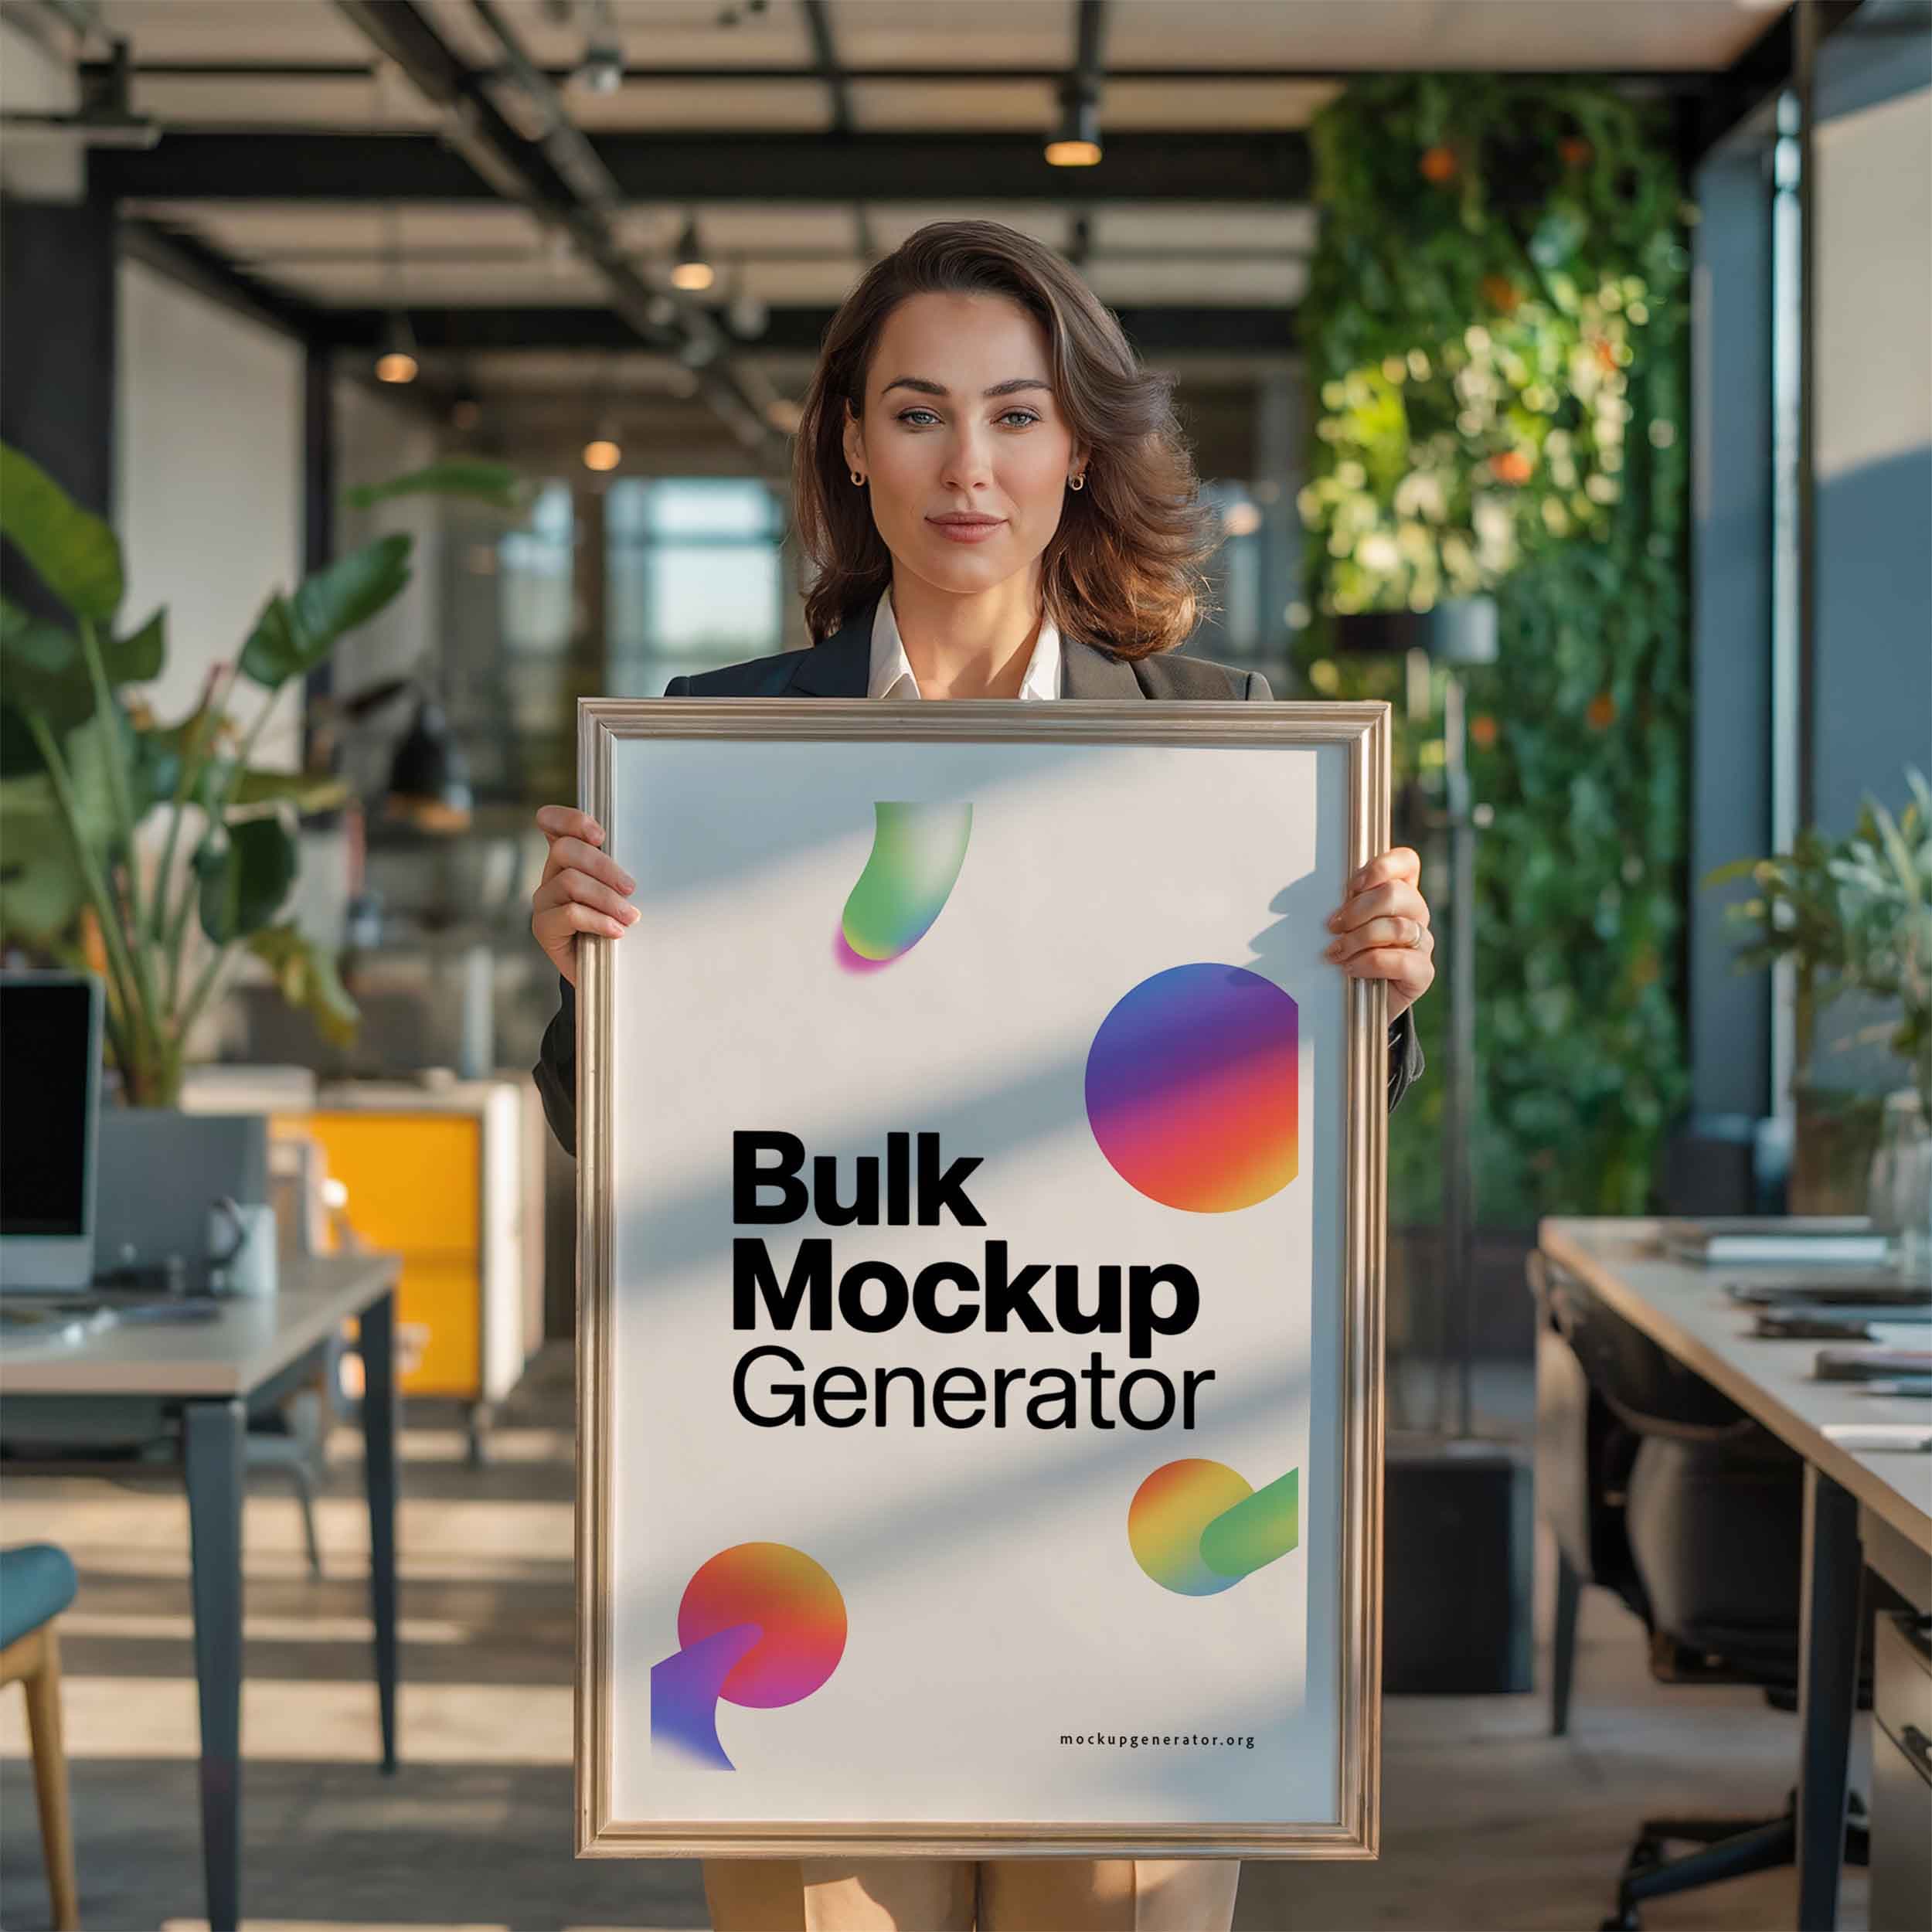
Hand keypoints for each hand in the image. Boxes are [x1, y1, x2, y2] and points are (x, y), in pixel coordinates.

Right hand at [531, 806, 638, 986]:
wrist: (601, 971)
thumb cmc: (614, 923)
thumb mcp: (618, 892)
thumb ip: (617, 872)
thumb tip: (641, 856)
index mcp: (567, 859)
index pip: (552, 824)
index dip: (569, 820)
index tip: (599, 836)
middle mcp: (550, 875)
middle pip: (565, 850)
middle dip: (604, 866)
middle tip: (631, 888)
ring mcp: (544, 900)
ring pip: (570, 881)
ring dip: (606, 899)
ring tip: (630, 917)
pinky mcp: (543, 927)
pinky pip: (569, 914)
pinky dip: (598, 921)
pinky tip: (616, 931)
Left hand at [1324, 846, 1433, 1021]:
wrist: (1357, 1002)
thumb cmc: (1347, 955)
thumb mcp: (1343, 924)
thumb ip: (1344, 904)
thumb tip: (1323, 896)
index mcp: (1399, 893)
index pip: (1406, 862)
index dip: (1381, 867)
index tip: (1351, 886)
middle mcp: (1416, 914)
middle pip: (1397, 893)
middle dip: (1358, 909)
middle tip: (1333, 926)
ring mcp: (1422, 943)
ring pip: (1398, 927)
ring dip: (1359, 939)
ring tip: (1336, 952)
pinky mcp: (1422, 973)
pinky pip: (1402, 960)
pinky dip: (1370, 963)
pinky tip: (1350, 969)